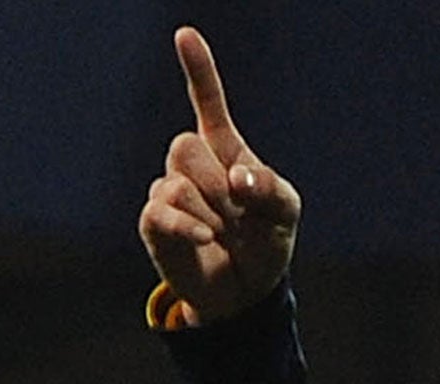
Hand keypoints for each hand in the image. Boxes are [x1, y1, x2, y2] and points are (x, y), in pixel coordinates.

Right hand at [138, 27, 301, 323]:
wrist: (247, 292)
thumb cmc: (266, 243)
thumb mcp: (285, 214)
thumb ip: (269, 188)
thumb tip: (235, 177)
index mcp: (226, 150)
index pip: (208, 103)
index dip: (198, 70)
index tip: (185, 35)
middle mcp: (191, 164)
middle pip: (184, 145)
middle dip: (217, 184)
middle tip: (237, 215)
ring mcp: (168, 191)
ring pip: (177, 182)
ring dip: (212, 214)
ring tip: (224, 235)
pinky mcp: (154, 222)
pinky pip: (164, 213)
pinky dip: (191, 228)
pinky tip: (208, 240)